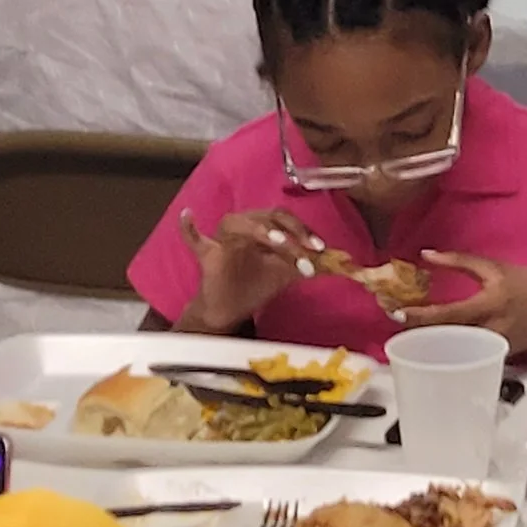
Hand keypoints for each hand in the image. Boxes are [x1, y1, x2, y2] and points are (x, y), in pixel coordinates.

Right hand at [177, 209, 326, 333]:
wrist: (230, 310)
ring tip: (277, 243)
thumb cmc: (256, 285)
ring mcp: (223, 239)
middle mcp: (244, 227)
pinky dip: (189, 228)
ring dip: (260, 231)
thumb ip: (308, 265)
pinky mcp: (207, 255)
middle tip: (304, 250)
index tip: (320, 248)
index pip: (286, 218)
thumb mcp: (287, 275)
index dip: (303, 230)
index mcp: (265, 228)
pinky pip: (194, 239)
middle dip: (288, 232)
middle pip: (266, 217)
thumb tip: (339, 262)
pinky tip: (188, 216)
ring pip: (238, 223)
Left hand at [396, 251, 526, 344]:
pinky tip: (440, 341)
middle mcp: (491, 328)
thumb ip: (461, 262)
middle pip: (445, 335)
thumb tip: (427, 255)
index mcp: (491, 303)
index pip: (448, 313)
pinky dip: (453, 346)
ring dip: (432, 339)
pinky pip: (470, 353)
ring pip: (455, 347)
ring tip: (413, 330)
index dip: (421, 315)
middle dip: (418, 329)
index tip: (397, 312)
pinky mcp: (499, 357)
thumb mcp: (498, 268)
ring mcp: (494, 346)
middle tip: (397, 319)